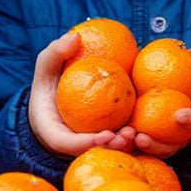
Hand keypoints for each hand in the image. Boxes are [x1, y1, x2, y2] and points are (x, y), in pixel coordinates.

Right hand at [28, 33, 135, 156]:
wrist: (55, 103)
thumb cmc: (50, 85)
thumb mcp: (46, 68)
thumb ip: (55, 53)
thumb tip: (75, 37)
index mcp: (56, 134)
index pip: (68, 144)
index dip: (87, 144)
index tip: (105, 136)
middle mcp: (73, 144)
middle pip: (92, 152)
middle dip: (111, 148)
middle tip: (127, 136)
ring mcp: (89, 144)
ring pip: (108, 150)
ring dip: (124, 146)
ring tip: (137, 133)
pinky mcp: (103, 140)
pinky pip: (117, 139)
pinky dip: (130, 135)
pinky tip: (144, 125)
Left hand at [134, 51, 190, 156]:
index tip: (179, 116)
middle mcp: (187, 133)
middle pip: (172, 146)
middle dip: (157, 145)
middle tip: (142, 138)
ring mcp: (170, 136)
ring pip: (154, 148)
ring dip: (138, 146)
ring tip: (124, 138)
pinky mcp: (154, 133)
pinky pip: (140, 138)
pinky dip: (126, 139)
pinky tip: (110, 132)